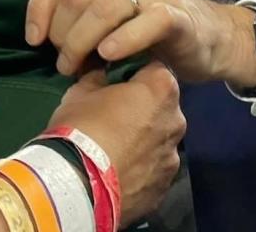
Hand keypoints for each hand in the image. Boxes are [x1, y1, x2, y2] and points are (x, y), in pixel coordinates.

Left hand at [26, 0, 255, 87]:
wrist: (211, 38)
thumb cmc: (151, 28)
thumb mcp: (111, 13)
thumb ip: (80, 10)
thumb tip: (38, 31)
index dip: (39, 6)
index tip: (34, 39)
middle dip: (61, 33)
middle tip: (64, 63)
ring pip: (102, 6)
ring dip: (81, 41)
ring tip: (78, 67)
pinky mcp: (176, 15)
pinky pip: (144, 22)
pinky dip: (121, 41)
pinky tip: (109, 57)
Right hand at [48, 64, 184, 222]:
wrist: (79, 185)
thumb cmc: (81, 127)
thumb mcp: (80, 91)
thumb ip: (98, 78)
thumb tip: (102, 75)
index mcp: (160, 90)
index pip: (154, 69)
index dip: (134, 74)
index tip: (117, 82)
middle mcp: (176, 120)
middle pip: (162, 106)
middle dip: (143, 107)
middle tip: (114, 116)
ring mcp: (172, 156)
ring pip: (160, 138)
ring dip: (144, 139)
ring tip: (116, 149)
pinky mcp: (165, 185)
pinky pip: (155, 167)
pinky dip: (142, 166)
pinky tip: (120, 170)